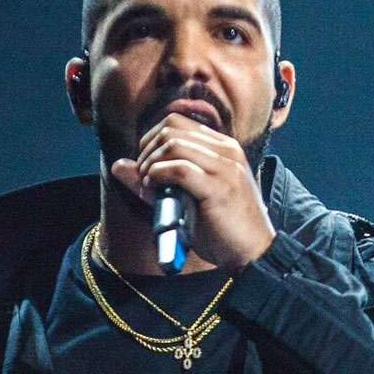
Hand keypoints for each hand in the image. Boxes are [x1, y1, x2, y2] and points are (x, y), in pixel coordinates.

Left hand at [111, 112, 274, 269]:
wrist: (254, 252)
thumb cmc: (222, 228)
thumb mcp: (188, 197)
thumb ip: (157, 178)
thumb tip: (119, 165)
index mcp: (223, 148)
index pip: (176, 121)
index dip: (150, 139)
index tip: (145, 165)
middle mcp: (227, 151)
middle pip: (170, 128)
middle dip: (146, 150)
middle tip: (143, 177)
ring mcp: (225, 167)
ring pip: (173, 145)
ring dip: (150, 164)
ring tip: (148, 185)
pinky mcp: (220, 188)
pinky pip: (179, 169)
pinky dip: (158, 176)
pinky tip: (154, 190)